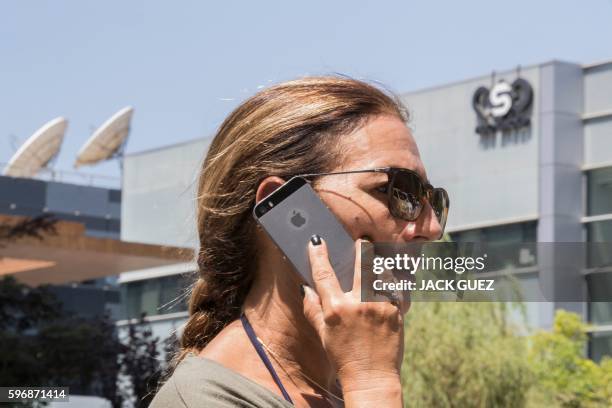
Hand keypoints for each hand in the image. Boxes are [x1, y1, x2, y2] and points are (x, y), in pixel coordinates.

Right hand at [302, 236, 404, 406]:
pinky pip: (395, 287)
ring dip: (378, 265)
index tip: (317, 241)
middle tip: (361, 242)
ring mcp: (380, 306)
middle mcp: (359, 304)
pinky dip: (391, 283)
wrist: (371, 378)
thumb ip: (313, 309)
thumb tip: (306, 288)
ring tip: (375, 264)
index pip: (324, 274)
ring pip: (382, 271)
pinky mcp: (397, 311)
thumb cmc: (344, 357)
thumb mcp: (322, 334)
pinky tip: (386, 284)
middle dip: (362, 247)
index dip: (318, 254)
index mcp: (336, 309)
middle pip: (362, 262)